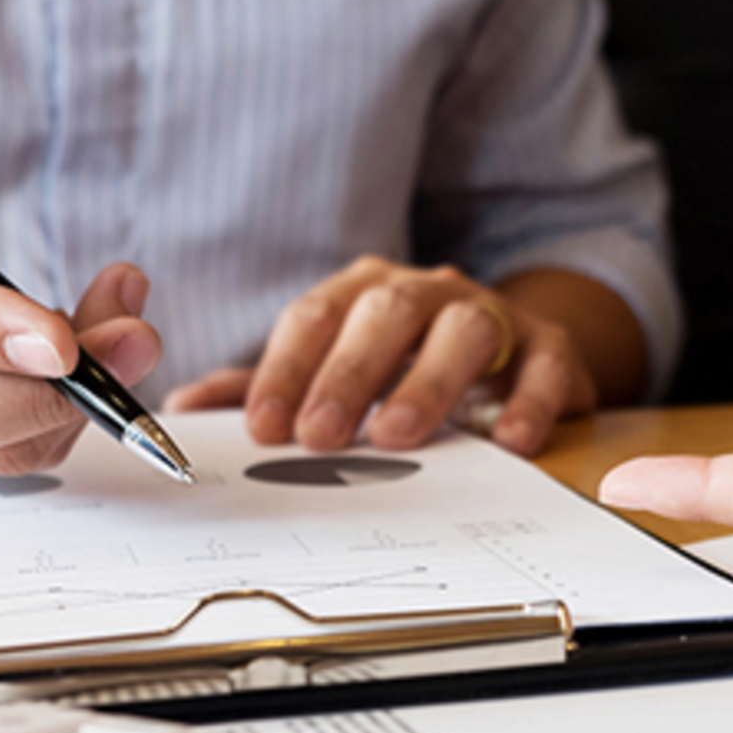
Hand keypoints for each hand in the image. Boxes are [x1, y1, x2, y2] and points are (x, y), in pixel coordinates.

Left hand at [163, 256, 620, 455]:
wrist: (508, 350)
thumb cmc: (406, 363)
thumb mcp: (334, 371)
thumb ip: (268, 386)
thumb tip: (183, 407)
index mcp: (363, 293)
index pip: (314, 316)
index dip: (286, 368)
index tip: (263, 426)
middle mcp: (424, 292)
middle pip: (384, 314)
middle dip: (347, 374)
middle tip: (318, 435)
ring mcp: (489, 313)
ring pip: (461, 329)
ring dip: (426, 380)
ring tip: (396, 435)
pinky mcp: (549, 346)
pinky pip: (544, 364)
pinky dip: (529, 400)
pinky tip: (507, 440)